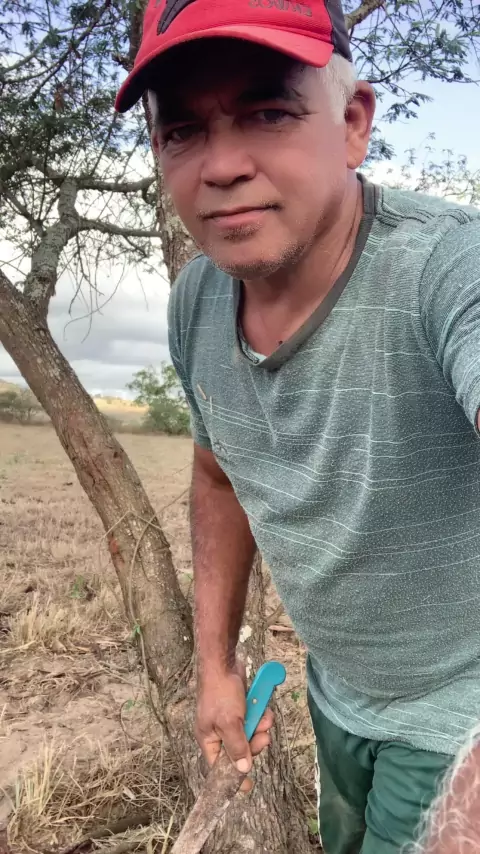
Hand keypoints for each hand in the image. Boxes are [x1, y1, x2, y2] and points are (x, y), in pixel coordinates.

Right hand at [195, 659, 273, 791]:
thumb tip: (243, 769)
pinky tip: (263, 707)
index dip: (233, 776)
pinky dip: (261, 715)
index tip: (248, 787)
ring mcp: (231, 719)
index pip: (220, 765)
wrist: (224, 663)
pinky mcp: (241, 708)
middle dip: (255, 743)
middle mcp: (219, 731)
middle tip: (263, 737)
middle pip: (241, 750)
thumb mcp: (229, 723)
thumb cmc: (220, 692)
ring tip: (264, 717)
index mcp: (209, 739)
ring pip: (251, 734)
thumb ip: (237, 747)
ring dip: (261, 726)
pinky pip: (255, 719)